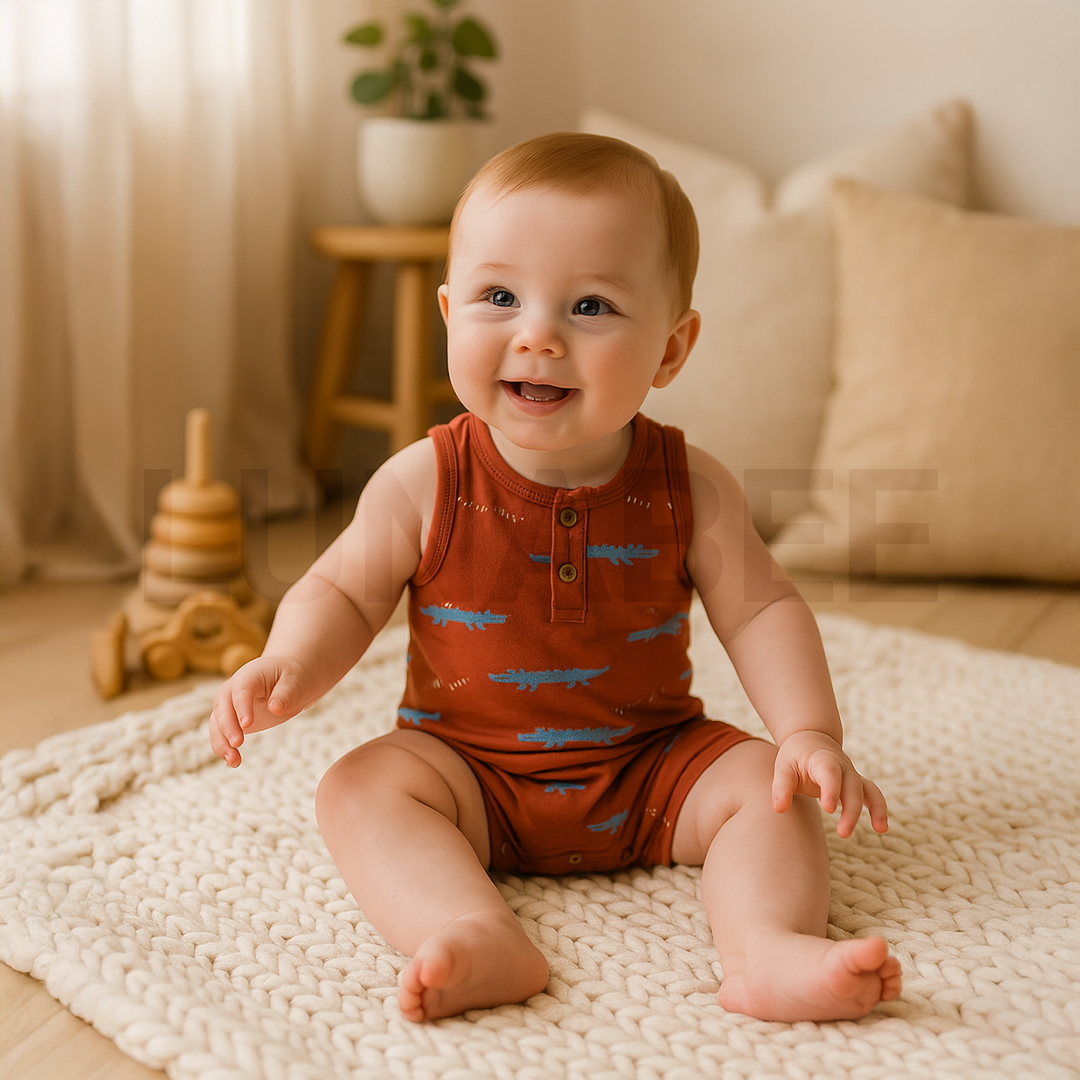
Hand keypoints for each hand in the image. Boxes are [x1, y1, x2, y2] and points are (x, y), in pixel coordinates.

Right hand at [209, 656, 312, 767]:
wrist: (287, 677)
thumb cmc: (292, 676)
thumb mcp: (294, 681)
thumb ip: (285, 694)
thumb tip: (276, 709)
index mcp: (249, 675)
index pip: (241, 690)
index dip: (242, 707)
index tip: (247, 725)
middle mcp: (233, 689)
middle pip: (223, 708)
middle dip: (227, 727)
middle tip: (237, 744)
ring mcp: (229, 705)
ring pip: (217, 724)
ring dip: (222, 743)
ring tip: (234, 761)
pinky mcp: (231, 719)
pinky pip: (221, 734)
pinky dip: (223, 747)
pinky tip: (232, 762)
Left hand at [771, 729, 888, 836]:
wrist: (811, 740)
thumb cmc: (795, 756)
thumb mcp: (783, 767)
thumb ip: (781, 787)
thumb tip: (779, 809)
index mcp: (821, 759)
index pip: (829, 772)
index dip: (831, 789)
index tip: (829, 809)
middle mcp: (842, 765)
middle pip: (851, 786)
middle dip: (851, 809)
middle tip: (843, 833)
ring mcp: (852, 774)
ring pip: (867, 789)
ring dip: (875, 808)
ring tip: (880, 829)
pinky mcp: (857, 783)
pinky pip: (872, 794)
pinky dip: (879, 808)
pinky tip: (882, 828)